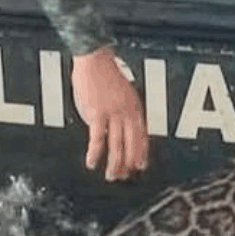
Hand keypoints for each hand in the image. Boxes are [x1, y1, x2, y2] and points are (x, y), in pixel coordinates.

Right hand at [70, 47, 148, 181]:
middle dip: (128, 163)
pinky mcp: (97, 114)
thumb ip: (124, 110)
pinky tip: (92, 162)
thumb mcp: (124, 93)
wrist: (94, 59)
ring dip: (114, 163)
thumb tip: (120, 126)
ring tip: (112, 176)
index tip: (140, 165)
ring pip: (117, 145)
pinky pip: (97, 138)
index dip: (141, 152)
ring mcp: (113, 114)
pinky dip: (95, 153)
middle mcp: (127, 113)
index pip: (142, 136)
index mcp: (135, 108)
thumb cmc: (106, 73)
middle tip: (124, 176)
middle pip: (131, 144)